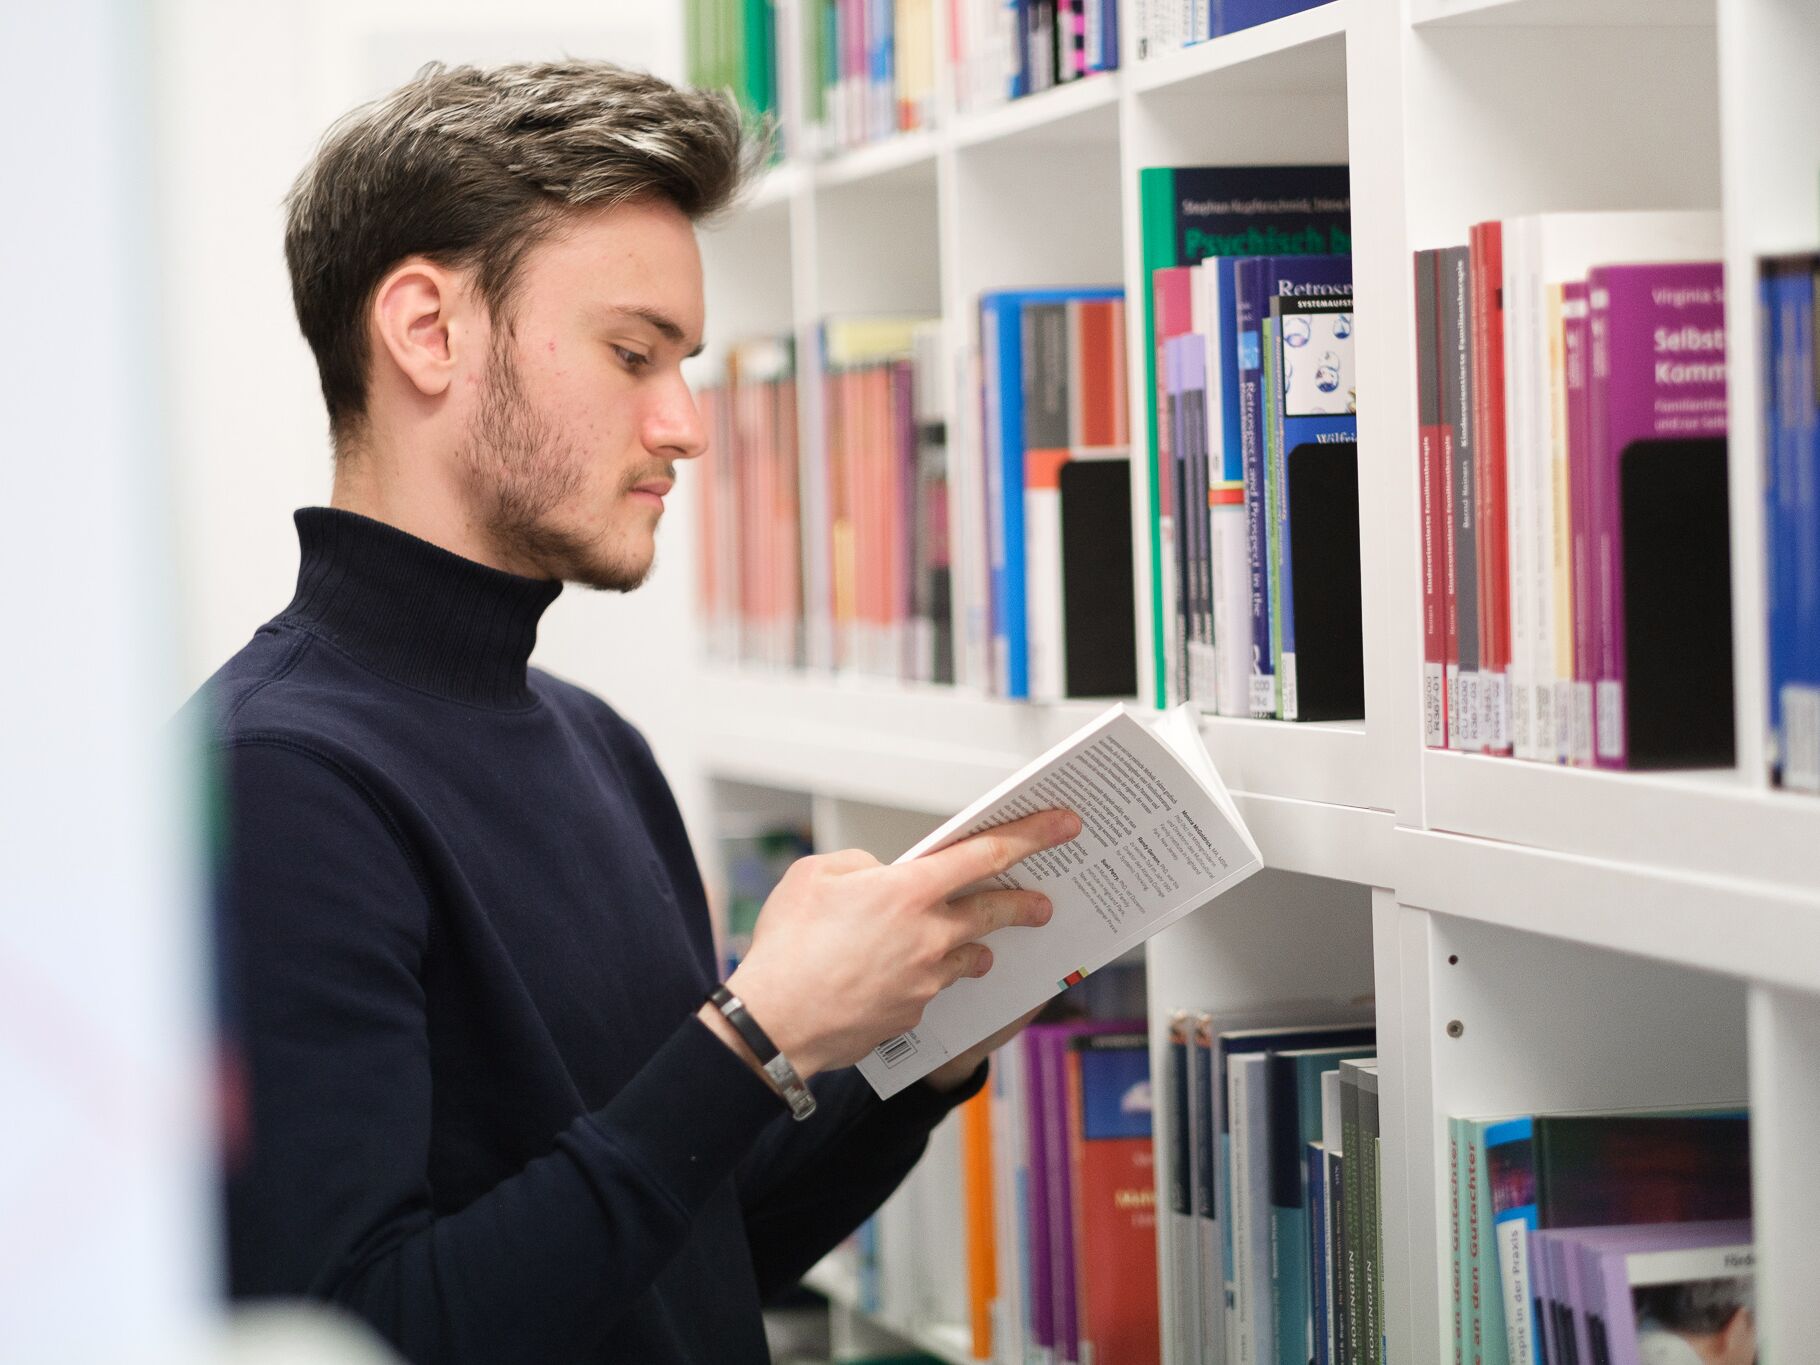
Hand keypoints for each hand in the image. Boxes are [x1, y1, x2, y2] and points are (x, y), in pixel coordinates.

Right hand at [718, 808, 1080, 1079]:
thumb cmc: (787, 947)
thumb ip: (859, 865)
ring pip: (966, 957)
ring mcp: (926, 979)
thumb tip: (881, 876)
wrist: (775, 1023)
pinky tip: (899, 979)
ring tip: (974, 947)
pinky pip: (931, 989)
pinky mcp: (914, 1014)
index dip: (1031, 835)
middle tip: (1043, 905)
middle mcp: (929, 934)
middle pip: (994, 913)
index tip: (1063, 825)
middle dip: (1025, 906)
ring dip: (973, 948)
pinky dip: (925, 979)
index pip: (986, 853)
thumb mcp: (815, 875)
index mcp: (909, 890)